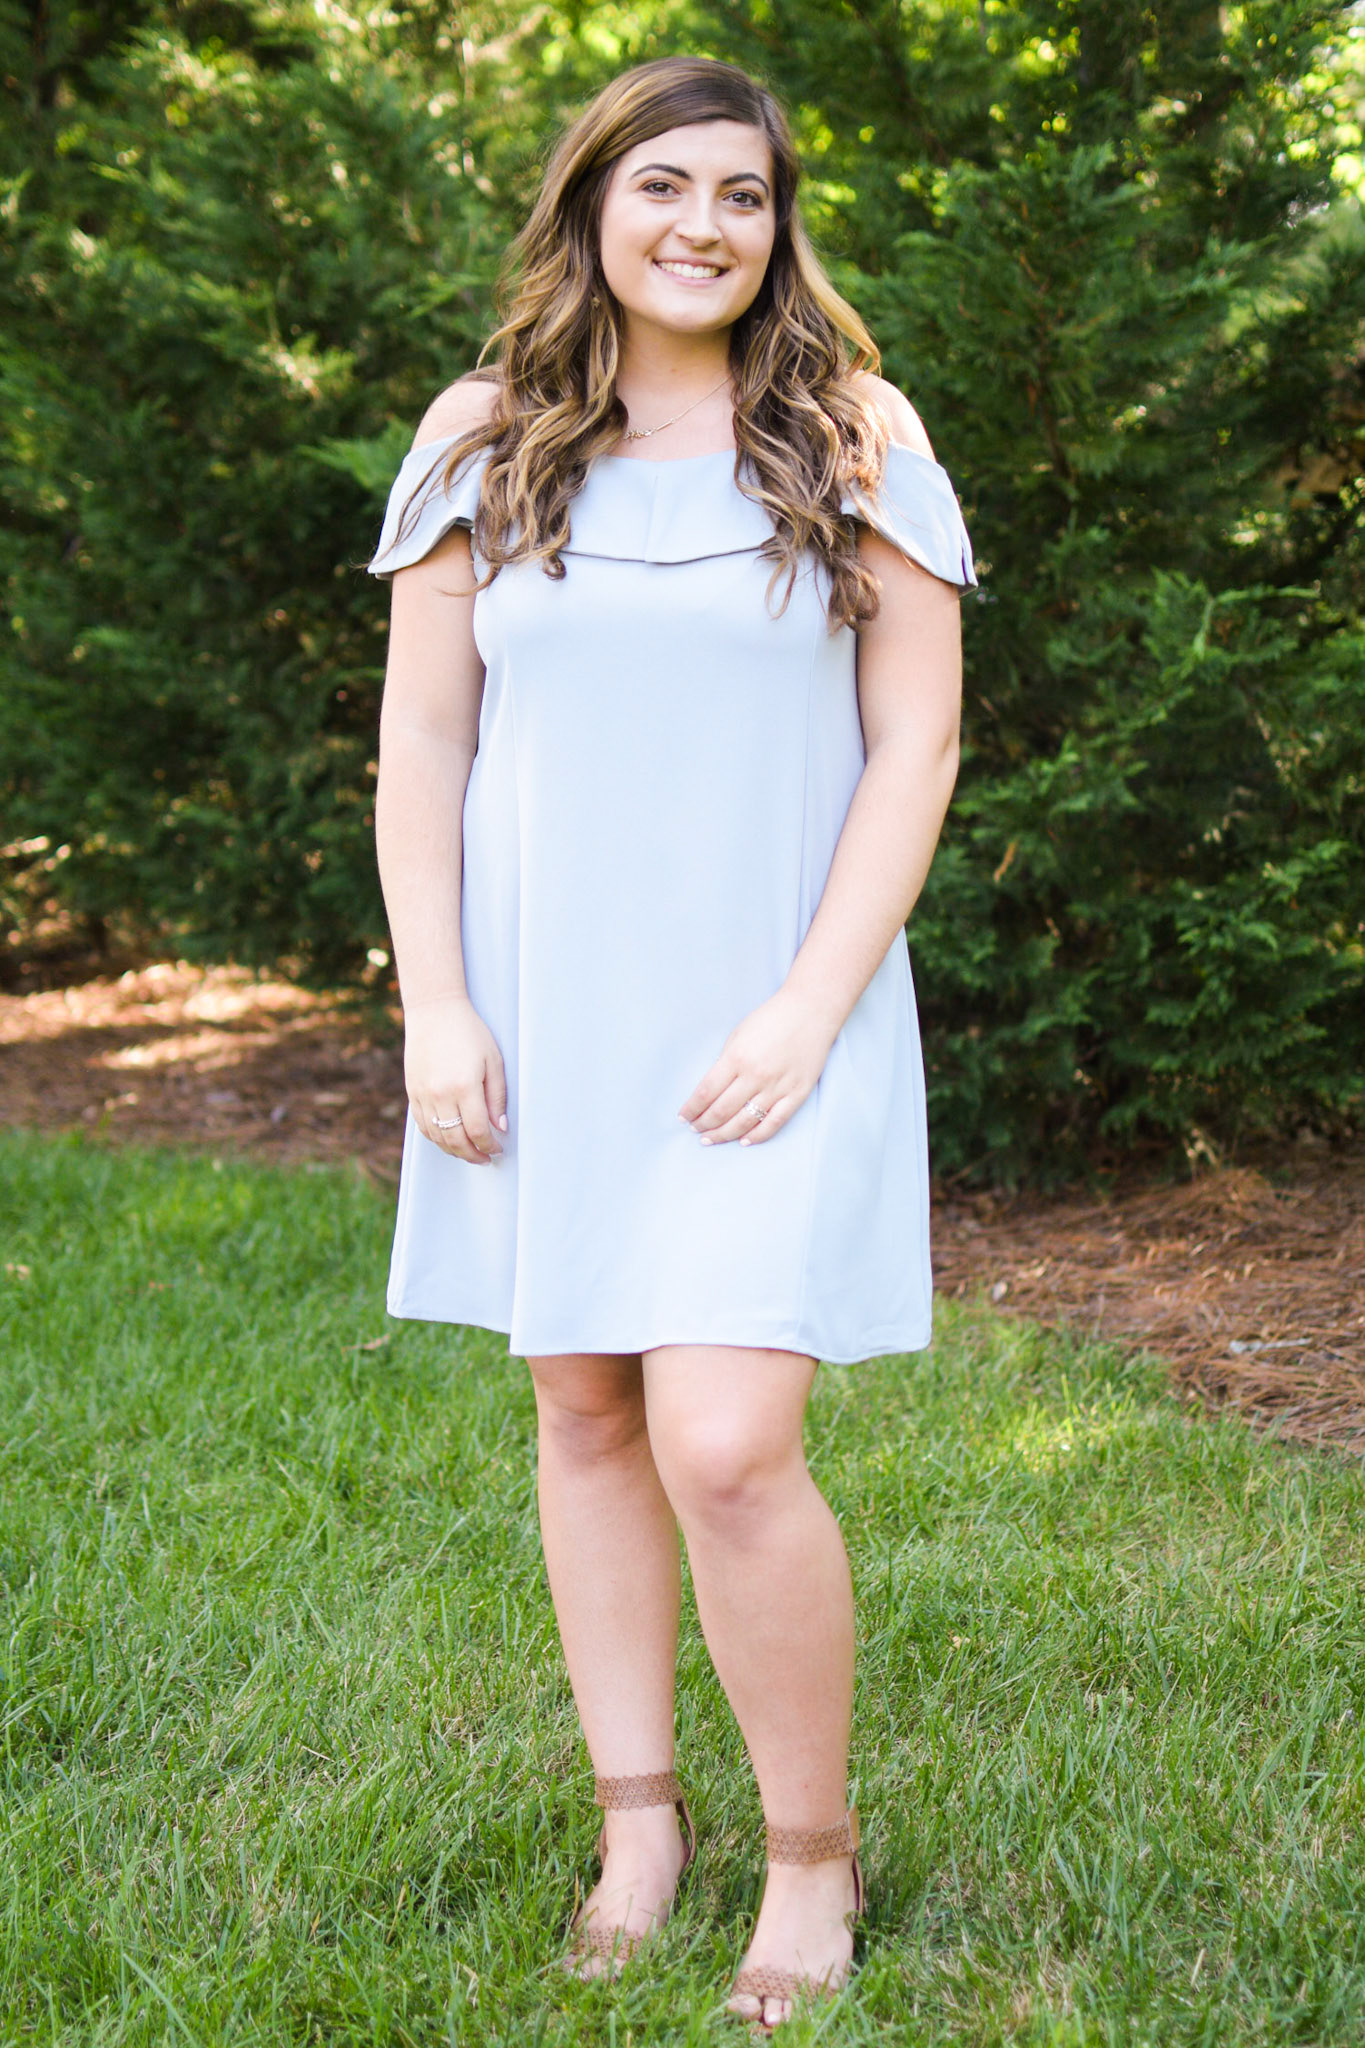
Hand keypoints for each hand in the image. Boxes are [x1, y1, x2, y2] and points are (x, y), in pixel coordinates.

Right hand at [403, 994, 507, 1163]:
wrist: (434, 1011)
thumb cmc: (469, 1032)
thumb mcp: (493, 1061)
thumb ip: (497, 1097)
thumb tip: (500, 1127)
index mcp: (465, 1086)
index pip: (478, 1130)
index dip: (489, 1146)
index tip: (497, 1149)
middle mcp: (441, 1094)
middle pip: (456, 1139)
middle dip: (473, 1154)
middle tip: (485, 1159)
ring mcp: (423, 1094)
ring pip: (437, 1136)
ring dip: (454, 1150)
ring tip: (468, 1153)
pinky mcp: (413, 1092)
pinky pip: (423, 1125)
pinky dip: (436, 1137)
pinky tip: (448, 1140)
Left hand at [678, 988, 837, 1146]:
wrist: (811, 1010)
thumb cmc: (772, 1018)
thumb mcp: (739, 1034)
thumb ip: (725, 1062)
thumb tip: (713, 1089)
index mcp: (737, 1058)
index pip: (706, 1093)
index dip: (691, 1109)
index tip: (683, 1117)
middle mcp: (755, 1075)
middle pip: (722, 1111)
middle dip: (704, 1124)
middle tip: (695, 1130)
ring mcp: (778, 1087)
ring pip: (745, 1122)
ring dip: (724, 1134)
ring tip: (711, 1139)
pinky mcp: (797, 1093)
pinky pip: (774, 1122)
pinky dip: (757, 1136)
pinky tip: (743, 1141)